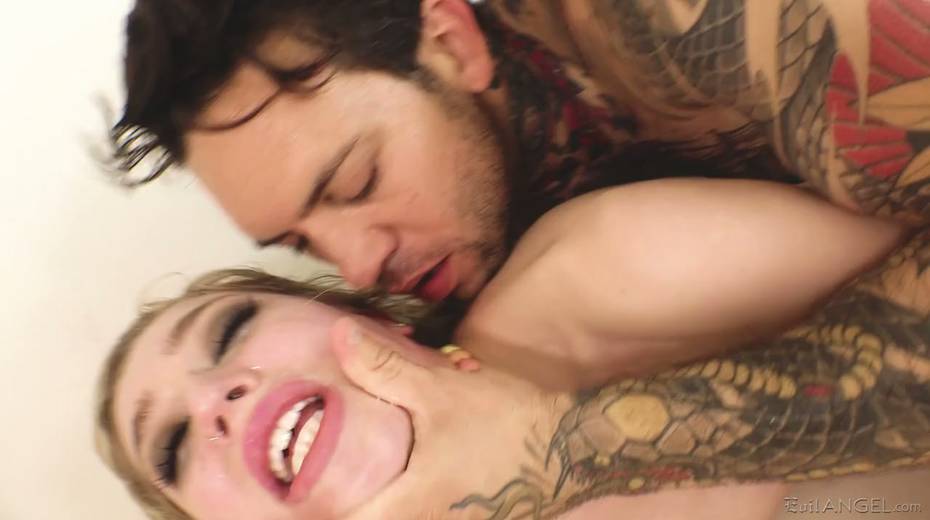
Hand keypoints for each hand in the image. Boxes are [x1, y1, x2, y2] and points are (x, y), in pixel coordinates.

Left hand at [329, 317, 562, 519]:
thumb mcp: (440, 392)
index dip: (312, 509)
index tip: (297, 485)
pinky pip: (427, 516)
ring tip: (357, 473)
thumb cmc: (506, 423)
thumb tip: (340, 337)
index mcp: (411, 508)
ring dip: (378, 501)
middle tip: (320, 474)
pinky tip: (407, 470)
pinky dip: (406, 499)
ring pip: (399, 519)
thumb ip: (384, 368)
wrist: (575, 446)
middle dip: (344, 502)